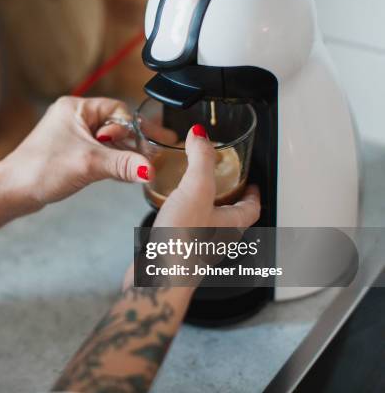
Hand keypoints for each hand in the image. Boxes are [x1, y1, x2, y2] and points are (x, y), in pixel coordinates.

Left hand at [2, 97, 154, 208]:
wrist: (12, 191)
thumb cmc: (38, 169)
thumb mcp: (89, 164)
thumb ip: (123, 164)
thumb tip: (149, 168)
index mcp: (76, 109)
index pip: (119, 110)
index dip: (134, 129)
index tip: (147, 146)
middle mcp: (74, 119)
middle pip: (116, 126)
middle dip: (132, 143)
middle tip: (150, 157)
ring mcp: (72, 137)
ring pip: (109, 142)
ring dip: (123, 155)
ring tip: (137, 168)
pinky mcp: (71, 154)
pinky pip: (100, 154)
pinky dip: (112, 163)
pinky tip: (123, 174)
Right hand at [123, 125, 260, 289]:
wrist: (158, 276)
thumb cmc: (182, 242)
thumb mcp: (196, 189)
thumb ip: (200, 159)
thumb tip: (200, 134)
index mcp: (232, 225)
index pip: (252, 206)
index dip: (253, 192)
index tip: (250, 180)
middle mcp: (218, 239)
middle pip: (232, 217)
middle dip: (228, 199)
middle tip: (221, 183)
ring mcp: (197, 248)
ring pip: (207, 226)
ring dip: (203, 210)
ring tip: (191, 193)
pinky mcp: (176, 253)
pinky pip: (184, 233)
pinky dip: (181, 221)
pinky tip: (167, 214)